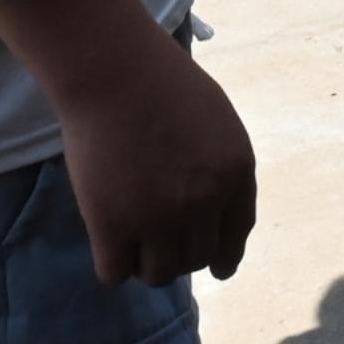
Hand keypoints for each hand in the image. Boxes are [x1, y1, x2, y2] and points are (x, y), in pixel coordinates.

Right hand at [54, 42, 258, 286]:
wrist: (110, 68)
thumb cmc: (160, 82)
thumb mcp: (215, 120)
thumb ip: (220, 166)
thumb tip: (215, 216)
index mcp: (235, 173)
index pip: (235, 235)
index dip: (225, 257)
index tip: (217, 268)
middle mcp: (204, 201)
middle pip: (195, 259)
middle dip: (180, 253)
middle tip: (158, 238)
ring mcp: (158, 217)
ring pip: (158, 274)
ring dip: (146, 263)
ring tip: (131, 239)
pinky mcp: (112, 225)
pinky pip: (115, 272)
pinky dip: (113, 263)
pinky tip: (107, 244)